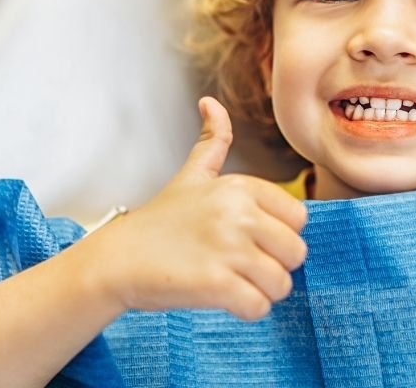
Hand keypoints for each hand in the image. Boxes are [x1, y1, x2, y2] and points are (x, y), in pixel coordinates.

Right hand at [87, 97, 307, 320]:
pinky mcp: (216, 283)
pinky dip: (247, 311)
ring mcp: (228, 248)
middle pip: (296, 252)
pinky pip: (259, 307)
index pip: (299, 218)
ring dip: (262, 292)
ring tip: (234, 284)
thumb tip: (211, 102)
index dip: (279, 236)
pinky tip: (225, 301)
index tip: (251, 241)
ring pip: (281, 283)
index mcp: (240, 186)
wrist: (116, 259)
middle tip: (243, 268)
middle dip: (275, 267)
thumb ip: (211, 141)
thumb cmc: (158, 222)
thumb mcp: (190, 176)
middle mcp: (238, 213)